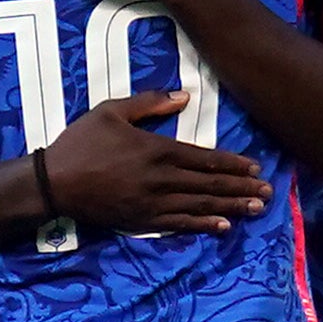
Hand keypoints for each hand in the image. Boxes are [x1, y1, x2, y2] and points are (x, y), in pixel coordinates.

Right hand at [41, 92, 269, 236]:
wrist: (54, 182)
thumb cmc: (82, 142)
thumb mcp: (111, 111)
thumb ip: (149, 103)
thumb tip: (183, 95)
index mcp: (157, 150)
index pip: (205, 159)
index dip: (233, 164)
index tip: (255, 168)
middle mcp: (161, 178)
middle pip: (210, 184)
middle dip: (241, 188)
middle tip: (268, 193)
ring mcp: (153, 203)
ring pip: (200, 205)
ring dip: (231, 207)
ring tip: (256, 209)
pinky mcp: (143, 220)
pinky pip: (180, 224)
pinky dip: (203, 225)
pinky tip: (224, 226)